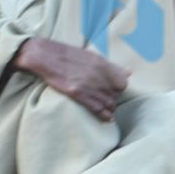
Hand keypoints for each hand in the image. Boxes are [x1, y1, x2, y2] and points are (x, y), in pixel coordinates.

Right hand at [14, 38, 129, 120]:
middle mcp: (98, 75)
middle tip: (107, 99)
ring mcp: (89, 85)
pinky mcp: (78, 93)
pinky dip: (104, 115)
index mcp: (102, 64)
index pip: (123, 82)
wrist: (45, 55)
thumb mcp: (91, 56)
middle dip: (113, 98)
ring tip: (108, 111)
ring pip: (108, 103)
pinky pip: (97, 108)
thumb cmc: (67, 54)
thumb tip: (129, 72)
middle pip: (116, 94)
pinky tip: (107, 118)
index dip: (119, 88)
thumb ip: (110, 66)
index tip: (113, 89)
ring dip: (109, 108)